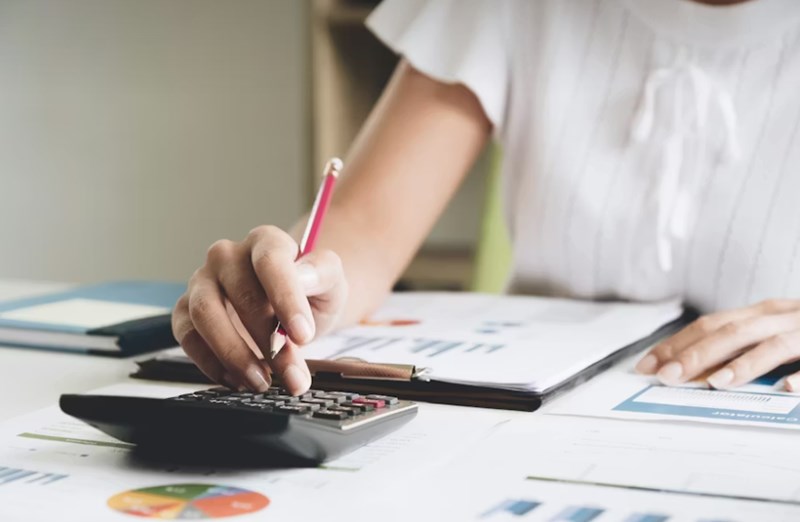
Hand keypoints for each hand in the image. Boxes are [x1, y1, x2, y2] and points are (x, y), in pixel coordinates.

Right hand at [171, 225, 347, 395]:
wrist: (289, 310)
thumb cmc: (309, 292)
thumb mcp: (330, 282)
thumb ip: (322, 274)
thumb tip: (305, 277)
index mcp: (265, 241)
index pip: (271, 261)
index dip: (286, 298)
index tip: (303, 335)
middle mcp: (227, 256)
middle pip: (241, 294)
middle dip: (269, 342)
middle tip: (292, 375)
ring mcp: (202, 282)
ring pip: (205, 313)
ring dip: (234, 354)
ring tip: (262, 381)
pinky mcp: (186, 312)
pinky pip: (188, 336)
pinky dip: (211, 363)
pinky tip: (237, 380)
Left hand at [635, 299, 799, 390]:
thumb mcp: (769, 330)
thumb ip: (736, 345)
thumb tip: (685, 369)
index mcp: (760, 312)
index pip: (708, 325)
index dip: (675, 344)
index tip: (646, 365)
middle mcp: (781, 315)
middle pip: (732, 331)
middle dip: (696, 354)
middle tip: (668, 377)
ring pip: (773, 343)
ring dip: (743, 364)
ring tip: (716, 383)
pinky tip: (787, 388)